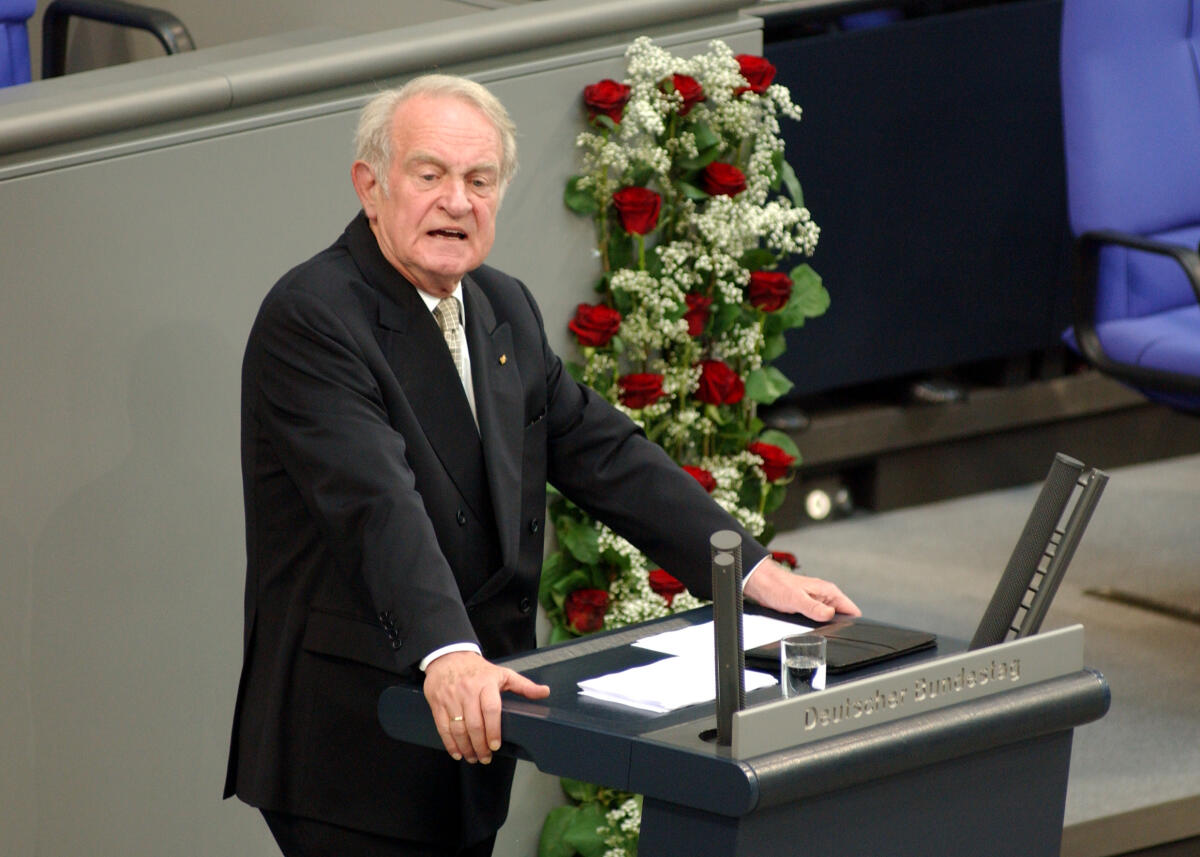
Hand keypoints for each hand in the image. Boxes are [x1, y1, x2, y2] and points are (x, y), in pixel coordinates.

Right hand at [423, 651, 549, 763]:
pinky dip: (450, 743)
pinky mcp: (438, 704)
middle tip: (486, 757)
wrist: (448, 657)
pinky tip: (457, 752)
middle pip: (474, 724)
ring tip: (473, 757)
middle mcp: (467, 691)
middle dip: (480, 745)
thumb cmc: (478, 669)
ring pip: (458, 728)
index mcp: (486, 684)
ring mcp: (451, 698)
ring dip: (466, 747)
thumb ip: (524, 685)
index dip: (493, 730)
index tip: (495, 745)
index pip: (491, 709)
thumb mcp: (502, 673)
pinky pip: (443, 728)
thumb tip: (545, 692)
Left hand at [743, 558, 860, 621]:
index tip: (847, 632)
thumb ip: (814, 608)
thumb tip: (830, 615)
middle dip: (837, 627)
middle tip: (825, 632)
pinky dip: (815, 625)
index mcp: (829, 592)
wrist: (763, 584)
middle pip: (842, 617)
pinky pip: (818, 619)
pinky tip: (807, 627)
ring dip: (824, 626)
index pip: (851, 610)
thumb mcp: (797, 599)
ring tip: (813, 627)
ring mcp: (818, 603)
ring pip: (829, 620)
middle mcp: (825, 597)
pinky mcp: (809, 608)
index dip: (853, 623)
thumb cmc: (778, 585)